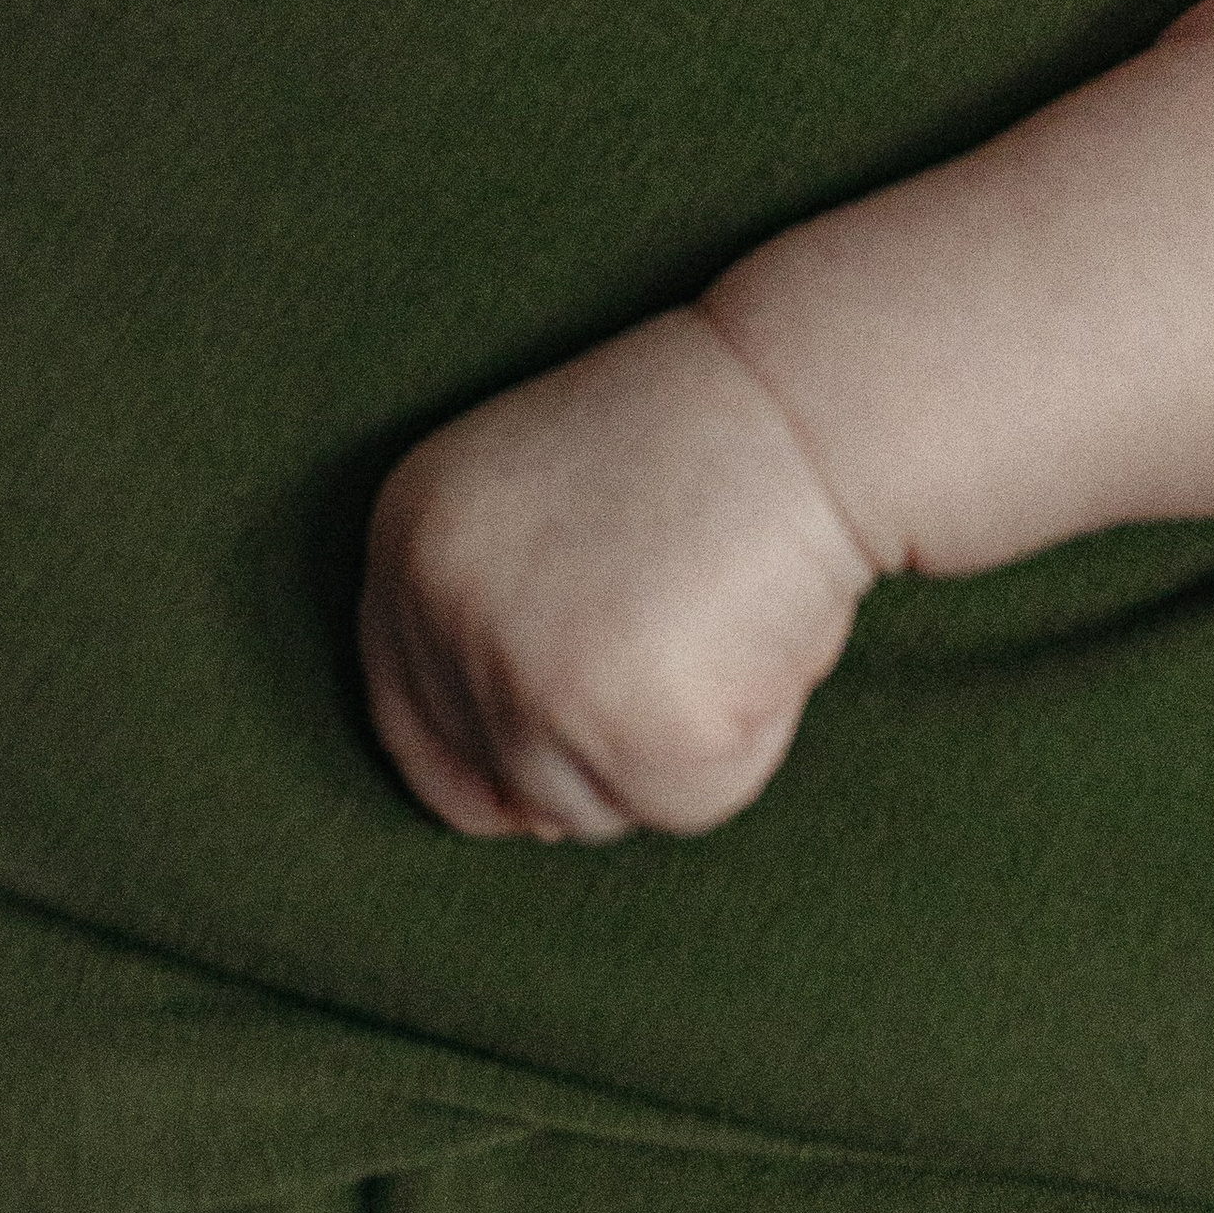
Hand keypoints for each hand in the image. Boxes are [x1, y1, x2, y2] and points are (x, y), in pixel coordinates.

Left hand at [359, 306, 877, 840]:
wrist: (810, 400)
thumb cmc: (701, 446)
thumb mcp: (546, 510)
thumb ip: (496, 627)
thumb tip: (512, 813)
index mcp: (409, 537)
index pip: (403, 717)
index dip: (474, 762)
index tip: (540, 770)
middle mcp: (445, 607)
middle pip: (498, 779)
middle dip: (588, 748)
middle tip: (674, 639)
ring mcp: (529, 672)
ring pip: (592, 806)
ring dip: (667, 746)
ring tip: (716, 619)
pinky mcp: (631, 726)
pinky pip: (685, 802)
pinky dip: (738, 746)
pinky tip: (754, 641)